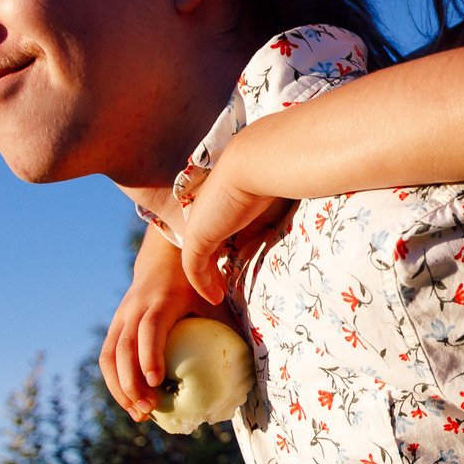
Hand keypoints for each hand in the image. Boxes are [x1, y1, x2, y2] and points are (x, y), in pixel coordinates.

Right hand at [100, 225, 209, 418]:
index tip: (156, 382)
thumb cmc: (195, 287)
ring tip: (139, 415)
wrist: (163, 260)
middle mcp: (135, 308)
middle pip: (123, 348)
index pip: (150, 328)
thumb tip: (251, 364)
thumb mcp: (210, 299)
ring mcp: (120, 318)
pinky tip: (131, 403)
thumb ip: (226, 325)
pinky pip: (107, 358)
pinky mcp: (114, 327)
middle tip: (149, 409)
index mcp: (161, 300)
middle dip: (131, 382)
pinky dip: (116, 383)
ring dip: (120, 388)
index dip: (150, 354)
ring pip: (109, 356)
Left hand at [177, 143, 288, 303]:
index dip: (223, 249)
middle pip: (203, 246)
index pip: (215, 231)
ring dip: (205, 280)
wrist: (255, 165)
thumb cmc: (269, 180)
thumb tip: (265, 247)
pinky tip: (215, 298)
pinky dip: (203, 284)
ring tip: (217, 297)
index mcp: (219, 203)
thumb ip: (263, 227)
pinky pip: (194, 268)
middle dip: (209, 268)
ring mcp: (198, 225)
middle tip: (222, 287)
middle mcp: (205, 213)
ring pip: (196, 259)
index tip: (235, 266)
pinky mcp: (196, 237)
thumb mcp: (268, 209)